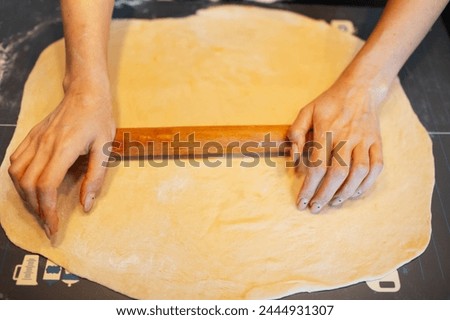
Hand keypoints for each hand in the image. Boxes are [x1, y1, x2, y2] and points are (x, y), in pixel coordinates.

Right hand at [8, 81, 114, 236]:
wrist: (85, 91)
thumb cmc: (99, 118)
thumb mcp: (106, 148)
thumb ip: (96, 177)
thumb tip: (86, 205)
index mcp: (64, 149)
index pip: (46, 187)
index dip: (47, 211)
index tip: (53, 227)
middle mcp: (44, 145)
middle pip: (27, 185)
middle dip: (36, 209)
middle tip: (48, 223)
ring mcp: (34, 139)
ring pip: (16, 174)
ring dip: (25, 195)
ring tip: (39, 208)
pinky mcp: (31, 136)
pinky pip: (15, 160)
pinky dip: (18, 178)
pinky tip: (29, 186)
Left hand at [289, 80, 384, 212]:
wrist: (361, 89)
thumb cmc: (329, 103)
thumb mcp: (306, 111)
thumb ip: (296, 133)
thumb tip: (293, 158)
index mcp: (327, 131)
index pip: (317, 166)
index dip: (308, 187)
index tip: (301, 201)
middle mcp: (347, 137)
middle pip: (337, 173)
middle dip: (324, 195)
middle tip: (315, 208)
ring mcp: (365, 141)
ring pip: (359, 172)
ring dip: (346, 192)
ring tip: (333, 203)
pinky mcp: (377, 143)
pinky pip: (377, 167)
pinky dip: (367, 183)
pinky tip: (355, 192)